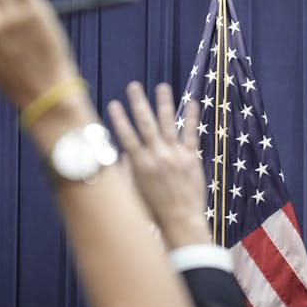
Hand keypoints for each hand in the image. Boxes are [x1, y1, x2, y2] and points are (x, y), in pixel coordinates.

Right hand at [107, 82, 209, 248]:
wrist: (180, 220)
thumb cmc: (153, 211)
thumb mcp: (132, 192)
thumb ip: (124, 171)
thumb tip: (120, 155)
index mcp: (139, 164)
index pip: (126, 135)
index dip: (119, 119)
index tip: (114, 103)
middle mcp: (156, 155)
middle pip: (145, 124)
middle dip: (138, 103)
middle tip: (133, 86)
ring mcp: (175, 155)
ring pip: (168, 123)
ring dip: (164, 103)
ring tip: (162, 86)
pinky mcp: (191, 157)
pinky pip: (191, 133)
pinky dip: (192, 117)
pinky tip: (192, 102)